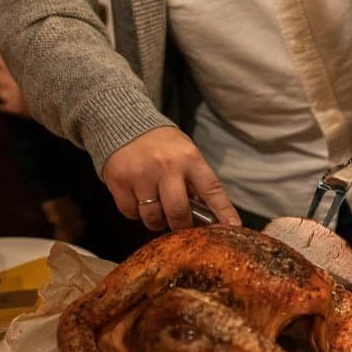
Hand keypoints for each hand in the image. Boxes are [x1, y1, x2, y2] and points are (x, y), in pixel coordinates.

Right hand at [101, 127, 241, 230]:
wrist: (123, 123)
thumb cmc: (162, 145)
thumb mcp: (186, 154)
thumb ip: (196, 182)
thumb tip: (209, 216)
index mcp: (189, 159)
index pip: (212, 190)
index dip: (223, 211)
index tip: (232, 227)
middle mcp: (166, 166)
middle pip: (178, 212)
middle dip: (181, 225)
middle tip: (180, 225)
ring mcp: (140, 174)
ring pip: (152, 217)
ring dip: (157, 220)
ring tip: (157, 208)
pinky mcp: (119, 180)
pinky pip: (130, 213)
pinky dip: (135, 212)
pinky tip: (138, 198)